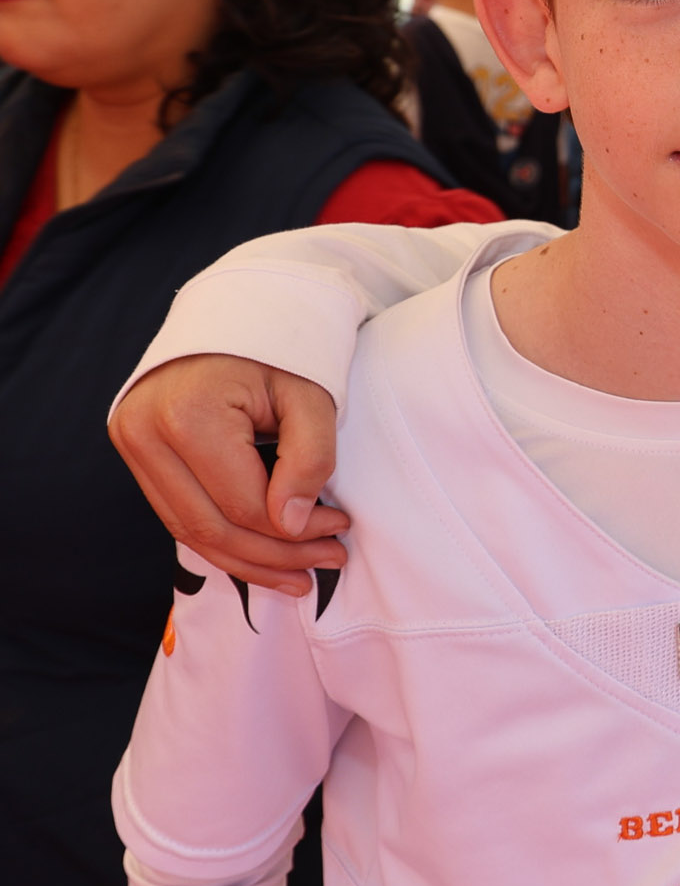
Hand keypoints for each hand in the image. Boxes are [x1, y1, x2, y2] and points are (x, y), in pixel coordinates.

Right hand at [109, 356, 344, 593]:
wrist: (236, 308)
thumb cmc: (281, 348)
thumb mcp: (311, 393)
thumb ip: (310, 457)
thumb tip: (293, 526)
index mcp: (188, 414)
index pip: (243, 503)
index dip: (295, 530)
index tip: (342, 529)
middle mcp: (145, 432)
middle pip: (210, 526)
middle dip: (273, 557)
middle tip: (326, 566)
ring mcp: (131, 443)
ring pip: (188, 531)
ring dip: (247, 561)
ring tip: (300, 577)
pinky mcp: (135, 451)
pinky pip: (178, 514)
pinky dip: (222, 540)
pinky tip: (262, 558)